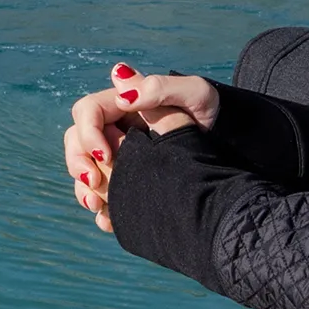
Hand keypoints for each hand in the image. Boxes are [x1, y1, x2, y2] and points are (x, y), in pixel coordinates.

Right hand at [63, 65, 222, 232]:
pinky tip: (109, 218)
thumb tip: (120, 96)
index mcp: (123, 103)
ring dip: (84, 188)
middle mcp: (115, 126)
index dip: (89, 134)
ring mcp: (118, 153)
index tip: (106, 157)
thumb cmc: (212, 112)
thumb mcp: (194, 94)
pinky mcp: (126, 177)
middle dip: (79, 163)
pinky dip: (100, 206)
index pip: (87, 112)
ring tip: (98, 206)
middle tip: (95, 184)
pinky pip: (101, 191)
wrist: (232, 144)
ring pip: (84, 168)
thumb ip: (157, 90)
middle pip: (76, 141)